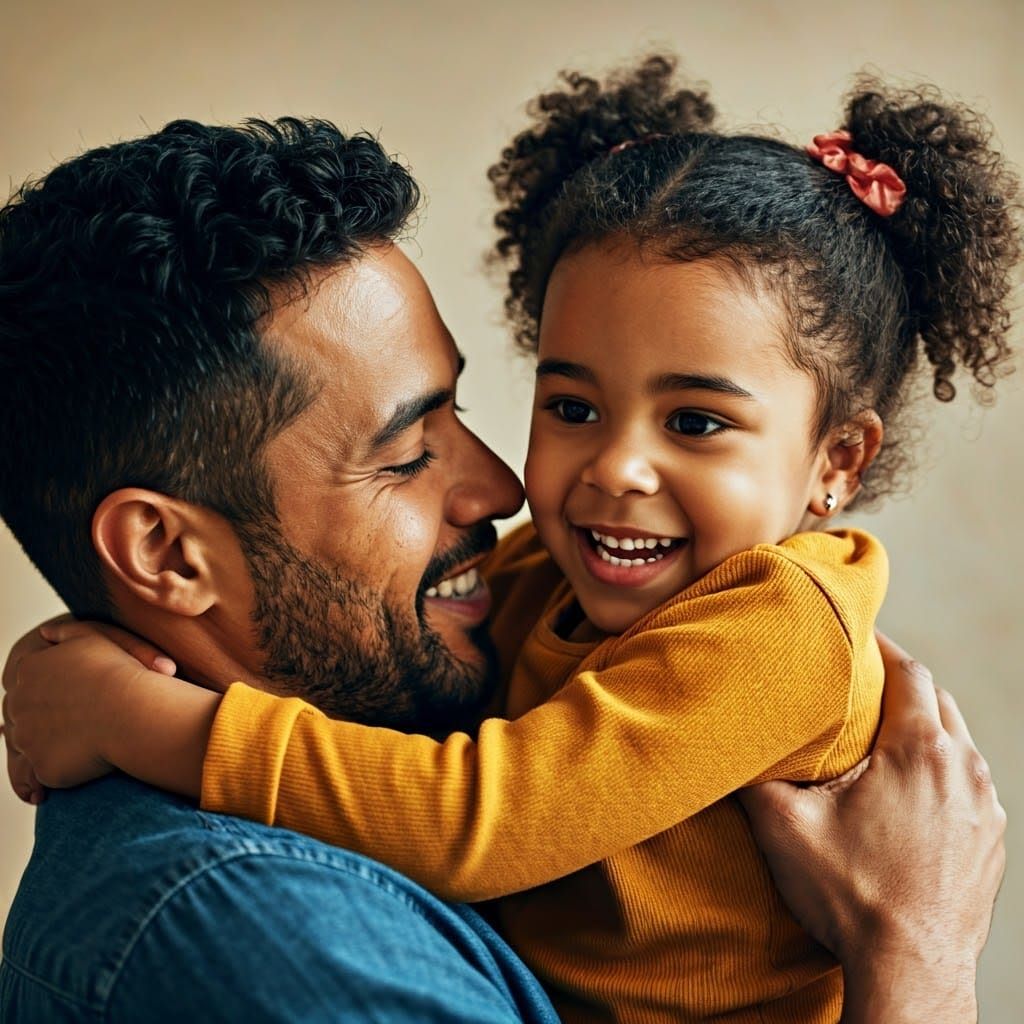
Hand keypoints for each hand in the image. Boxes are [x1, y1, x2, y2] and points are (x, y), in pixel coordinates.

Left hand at [2, 616, 176, 801]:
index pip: (27, 683)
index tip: (65, 698)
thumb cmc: (118, 670)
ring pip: (29, 748)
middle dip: (39, 723)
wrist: (132, 708)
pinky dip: (52, 777)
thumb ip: (64, 633)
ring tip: (69, 755)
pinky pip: (44, 775)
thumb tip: (45, 634)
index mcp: (27, 671)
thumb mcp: (91, 636)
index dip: (46, 691)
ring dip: (44, 751)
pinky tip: (68, 778)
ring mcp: (28, 738)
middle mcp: (19, 705)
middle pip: (23, 717)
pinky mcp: (42, 767)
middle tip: (66, 728)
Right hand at [738, 633, 1002, 1022]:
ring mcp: (986, 810)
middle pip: (938, 701)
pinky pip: (970, 785)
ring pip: (959, 744)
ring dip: (925, 730)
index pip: (909, 671)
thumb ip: (753, 774)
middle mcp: (964, 771)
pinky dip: (942, 771)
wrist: (911, 972)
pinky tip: (909, 791)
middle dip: (902, 684)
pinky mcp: (993, 844)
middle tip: (862, 682)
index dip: (882, 647)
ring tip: (883, 735)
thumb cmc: (851, 896)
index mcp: (920, 752)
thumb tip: (722, 741)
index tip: (855, 637)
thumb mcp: (783, 827)